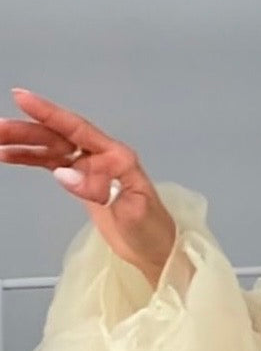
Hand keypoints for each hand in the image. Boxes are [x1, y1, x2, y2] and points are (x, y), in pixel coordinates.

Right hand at [0, 88, 176, 287]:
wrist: (157, 250)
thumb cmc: (153, 230)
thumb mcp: (131, 211)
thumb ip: (99, 190)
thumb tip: (66, 174)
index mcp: (117, 157)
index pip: (78, 129)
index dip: (50, 113)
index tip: (23, 99)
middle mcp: (103, 157)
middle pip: (59, 136)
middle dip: (27, 129)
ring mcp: (91, 168)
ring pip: (51, 148)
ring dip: (24, 142)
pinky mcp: (82, 181)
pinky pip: (52, 163)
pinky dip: (30, 158)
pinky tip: (10, 155)